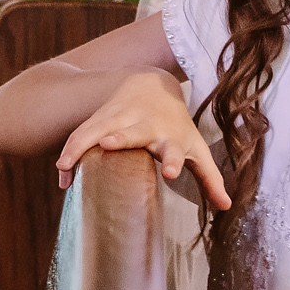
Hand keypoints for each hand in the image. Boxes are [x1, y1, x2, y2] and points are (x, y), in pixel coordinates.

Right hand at [54, 69, 230, 204]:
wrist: (153, 82)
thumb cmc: (177, 125)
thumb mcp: (196, 148)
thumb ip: (210, 177)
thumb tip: (227, 207)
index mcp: (171, 137)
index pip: (174, 151)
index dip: (174, 162)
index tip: (171, 174)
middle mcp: (145, 124)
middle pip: (132, 132)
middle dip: (121, 138)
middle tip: (108, 145)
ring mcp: (120, 117)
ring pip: (98, 128)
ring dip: (82, 144)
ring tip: (65, 166)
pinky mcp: (101, 115)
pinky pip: (81, 132)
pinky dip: (70, 151)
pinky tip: (62, 173)